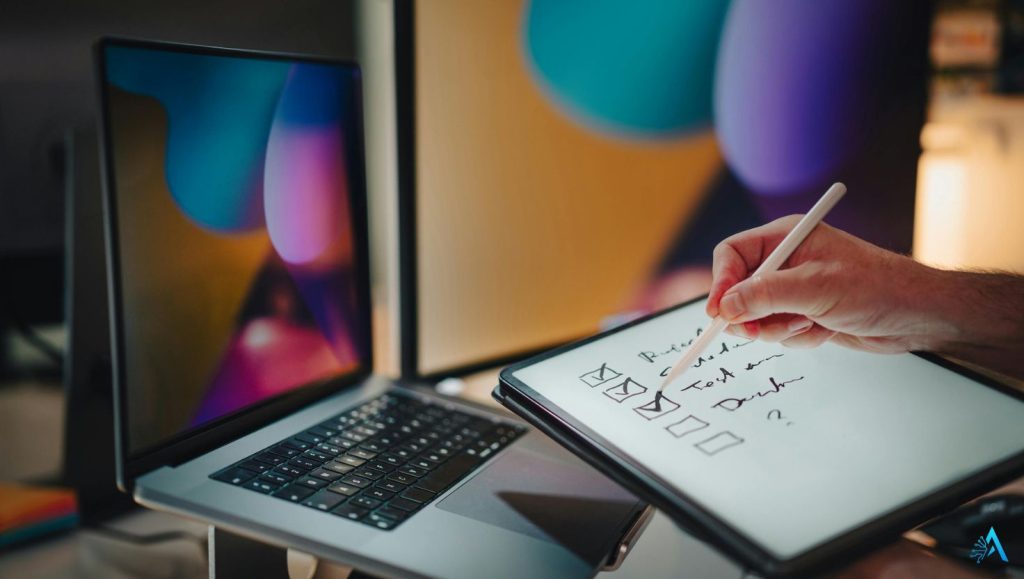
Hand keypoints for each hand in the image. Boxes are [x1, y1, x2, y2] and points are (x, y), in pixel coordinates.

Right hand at [705, 215, 943, 352]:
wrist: (915, 316)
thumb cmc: (876, 287)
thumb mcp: (815, 289)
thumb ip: (766, 296)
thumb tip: (725, 307)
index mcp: (786, 238)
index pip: (732, 254)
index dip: (721, 282)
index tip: (719, 313)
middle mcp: (785, 261)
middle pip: (738, 289)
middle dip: (750, 314)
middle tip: (759, 331)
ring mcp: (793, 289)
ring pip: (756, 316)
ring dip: (777, 329)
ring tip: (809, 325)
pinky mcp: (803, 313)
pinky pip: (777, 331)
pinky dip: (796, 338)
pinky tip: (823, 331)